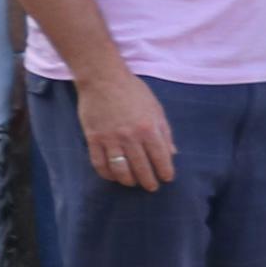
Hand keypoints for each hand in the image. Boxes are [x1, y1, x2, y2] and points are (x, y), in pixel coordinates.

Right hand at [76, 68, 176, 189]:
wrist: (103, 79)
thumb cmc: (133, 92)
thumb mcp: (156, 109)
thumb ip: (165, 132)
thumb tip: (172, 153)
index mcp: (149, 128)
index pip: (161, 158)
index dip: (165, 172)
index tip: (167, 179)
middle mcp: (130, 137)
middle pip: (141, 168)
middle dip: (148, 181)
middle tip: (151, 187)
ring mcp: (110, 139)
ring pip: (120, 170)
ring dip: (128, 180)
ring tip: (133, 183)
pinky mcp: (93, 138)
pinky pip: (99, 163)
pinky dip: (107, 174)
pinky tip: (113, 176)